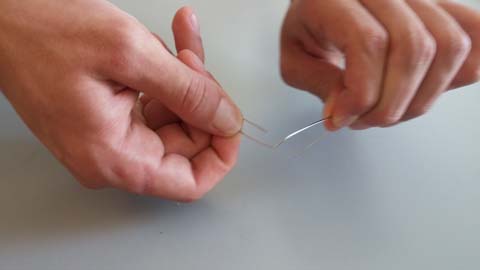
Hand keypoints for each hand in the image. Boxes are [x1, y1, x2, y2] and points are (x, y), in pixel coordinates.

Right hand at [0, 1, 242, 201]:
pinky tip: (169, 43)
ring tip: (181, 39)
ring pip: (173, 117)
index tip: (231, 118)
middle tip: (195, 59)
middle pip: (186, 144)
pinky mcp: (106, 116)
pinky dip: (167, 74)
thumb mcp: (130, 55)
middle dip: (201, 98)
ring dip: (186, 78)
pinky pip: (153, 103)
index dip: (221, 153)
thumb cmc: (43, 32)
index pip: (190, 182)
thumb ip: (189, 92)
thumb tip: (227, 119)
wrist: (2, 17)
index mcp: (114, 157)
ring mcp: (108, 136)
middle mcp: (111, 156)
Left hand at [281, 0, 479, 129]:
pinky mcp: (437, 5)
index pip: (369, 43)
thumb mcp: (294, 57)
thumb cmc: (311, 26)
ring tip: (390, 109)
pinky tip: (433, 87)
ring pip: (449, 45)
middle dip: (392, 103)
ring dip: (423, 96)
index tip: (342, 118)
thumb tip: (342, 112)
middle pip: (413, 48)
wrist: (327, 3)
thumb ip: (317, 83)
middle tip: (366, 120)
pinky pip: (473, 30)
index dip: (361, 93)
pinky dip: (464, 67)